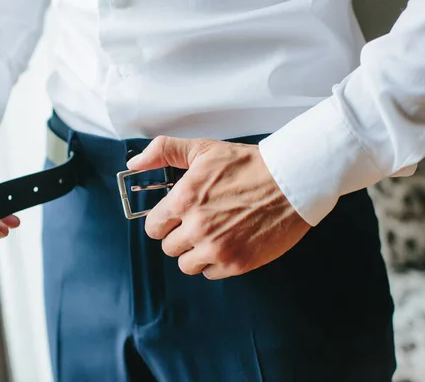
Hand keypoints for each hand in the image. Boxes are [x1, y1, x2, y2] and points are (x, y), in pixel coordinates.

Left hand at [127, 136, 310, 279]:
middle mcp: (196, 227)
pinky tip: (228, 243)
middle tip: (199, 223)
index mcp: (184, 200)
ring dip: (195, 252)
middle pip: (169, 248)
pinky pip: (210, 273)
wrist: (290, 181)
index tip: (175, 218)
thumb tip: (133, 163)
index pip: (153, 227)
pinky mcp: (237, 263)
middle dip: (180, 236)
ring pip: (187, 264)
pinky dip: (216, 262)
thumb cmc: (248, 165)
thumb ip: (163, 152)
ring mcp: (217, 248)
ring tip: (213, 235)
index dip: (163, 222)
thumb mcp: (202, 149)